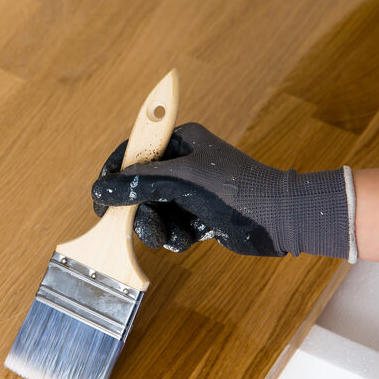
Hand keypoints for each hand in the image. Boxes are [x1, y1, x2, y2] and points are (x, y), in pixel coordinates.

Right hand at [91, 123, 353, 258]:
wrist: (279, 219)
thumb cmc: (233, 189)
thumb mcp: (180, 182)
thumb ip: (138, 185)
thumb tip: (100, 190)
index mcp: (180, 141)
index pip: (133, 152)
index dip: (114, 174)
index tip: (100, 199)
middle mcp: (184, 163)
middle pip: (140, 187)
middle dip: (142, 210)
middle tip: (142, 225)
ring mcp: (191, 191)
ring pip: (154, 211)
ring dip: (160, 227)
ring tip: (175, 234)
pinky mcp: (199, 215)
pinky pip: (172, 226)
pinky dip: (178, 235)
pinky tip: (194, 236)